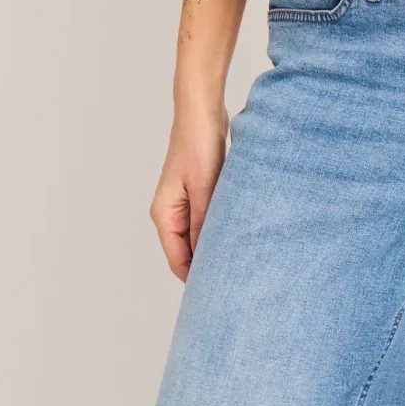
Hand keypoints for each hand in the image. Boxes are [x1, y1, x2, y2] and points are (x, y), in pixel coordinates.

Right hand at [151, 105, 229, 280]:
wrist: (201, 112)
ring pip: (197, 237)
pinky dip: (218, 230)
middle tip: (235, 282)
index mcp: (165, 215)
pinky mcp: (197, 193)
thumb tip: (208, 257)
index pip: (178, 261)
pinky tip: (237, 235)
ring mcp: (183, 203)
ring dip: (215, 247)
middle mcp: (170, 213)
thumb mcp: (204, 190)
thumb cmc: (198, 146)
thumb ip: (204, 225)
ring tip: (239, 261)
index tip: (220, 293)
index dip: (197, 280)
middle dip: (207, 266)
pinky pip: (205, 222)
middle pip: (186, 252)